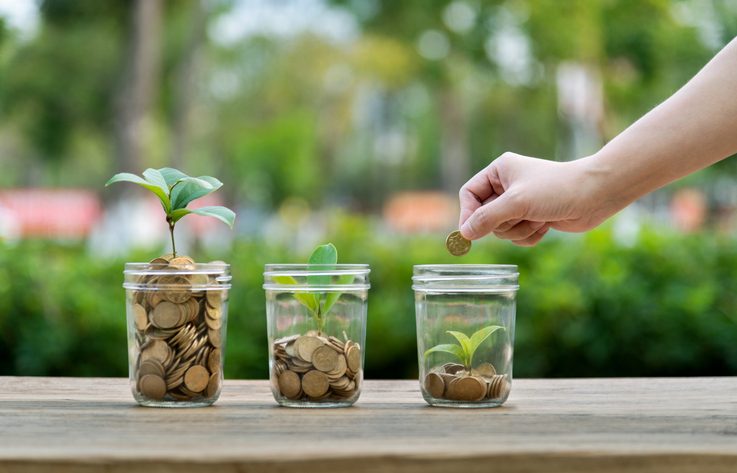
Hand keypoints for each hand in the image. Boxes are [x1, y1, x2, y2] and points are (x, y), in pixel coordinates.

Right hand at [458, 152, 610, 245]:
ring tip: (539, 218)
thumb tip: (464, 233)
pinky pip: (517, 237)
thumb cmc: (556, 190)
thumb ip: (487, 218)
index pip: (469, 194)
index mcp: (500, 171)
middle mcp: (507, 186)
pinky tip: (546, 226)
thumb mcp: (516, 203)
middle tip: (521, 216)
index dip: (468, 213)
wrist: (595, 195)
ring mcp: (520, 204)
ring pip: (502, 230)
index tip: (470, 232)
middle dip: (504, 222)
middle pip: (485, 216)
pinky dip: (530, 235)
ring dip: (520, 230)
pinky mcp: (533, 218)